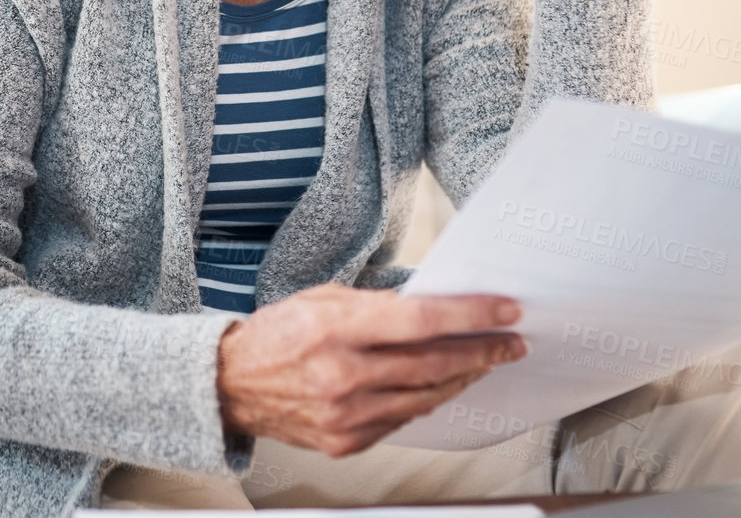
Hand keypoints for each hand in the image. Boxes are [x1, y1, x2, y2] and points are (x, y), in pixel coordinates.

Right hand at [215, 283, 527, 456]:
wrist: (230, 385)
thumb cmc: (276, 335)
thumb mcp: (323, 299)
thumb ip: (377, 304)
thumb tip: (432, 304)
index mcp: (334, 329)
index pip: (420, 321)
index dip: (470, 316)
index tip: (505, 311)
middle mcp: (341, 375)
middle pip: (433, 364)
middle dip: (482, 351)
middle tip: (511, 341)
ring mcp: (344, 415)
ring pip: (425, 396)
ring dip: (463, 377)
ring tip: (484, 361)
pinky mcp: (345, 443)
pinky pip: (402, 420)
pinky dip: (427, 398)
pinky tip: (442, 383)